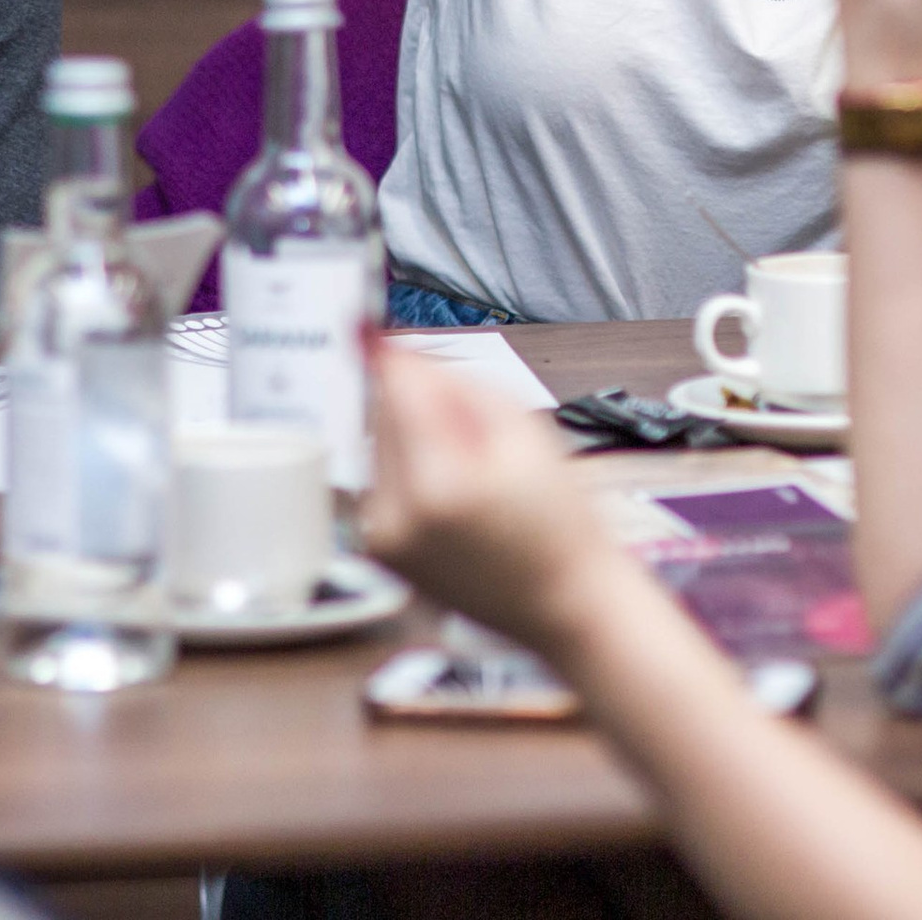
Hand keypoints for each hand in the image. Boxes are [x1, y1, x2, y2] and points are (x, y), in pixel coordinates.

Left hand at [361, 340, 622, 658]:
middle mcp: (397, 516)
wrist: (562, 603)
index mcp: (439, 486)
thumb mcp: (525, 434)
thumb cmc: (559, 522)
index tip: (360, 318)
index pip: (396, 393)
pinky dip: (411, 468)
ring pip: (381, 444)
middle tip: (478, 428)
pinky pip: (383, 478)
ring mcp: (383, 539)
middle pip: (385, 414)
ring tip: (474, 470)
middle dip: (420, 399)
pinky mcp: (380, 550)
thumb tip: (398, 355)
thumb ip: (458, 388)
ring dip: (415, 435)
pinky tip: (455, 494)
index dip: (382, 351)